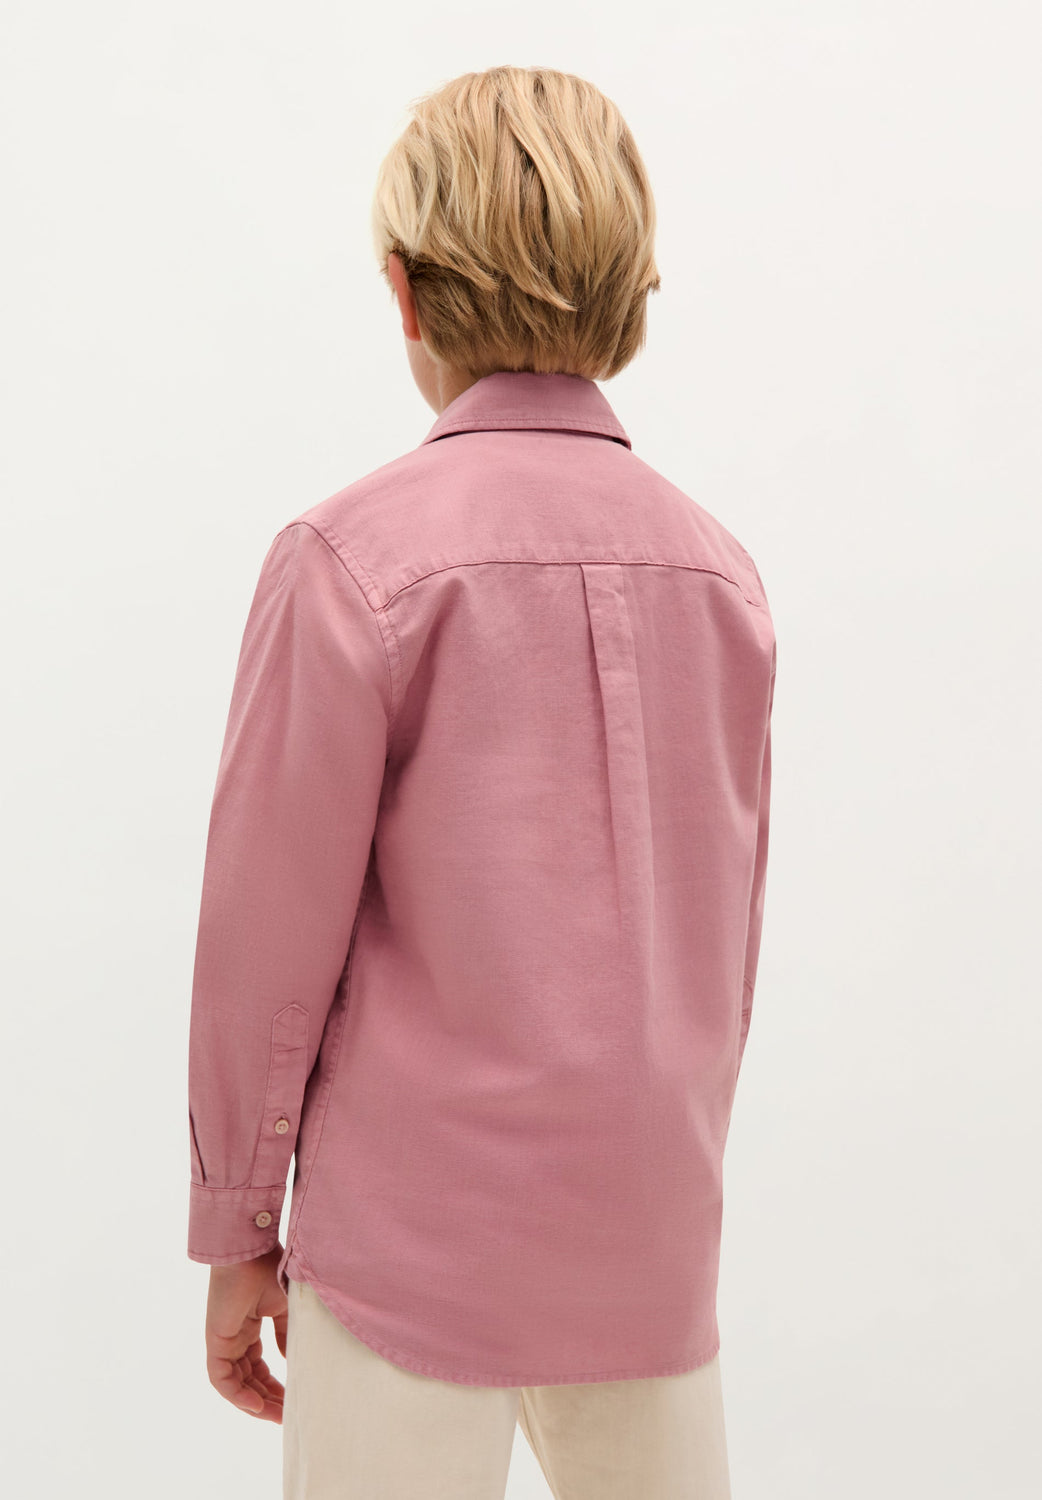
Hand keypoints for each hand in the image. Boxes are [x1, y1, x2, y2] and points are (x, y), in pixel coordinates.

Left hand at [205, 1243, 287, 1421]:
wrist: (251, 1251)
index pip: (259, 1368)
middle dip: (268, 1400)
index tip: (293, 1400)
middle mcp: (235, 1338)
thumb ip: (285, 1334)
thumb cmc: (270, 1270)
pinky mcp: (215, 1342)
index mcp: (250, 1329)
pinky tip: (257, 1406)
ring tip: (277, 1417)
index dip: (275, 1386)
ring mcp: (224, 1342)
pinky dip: (238, 1395)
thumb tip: (289, 1360)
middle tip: (288, 1416)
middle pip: (249, 1381)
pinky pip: (222, 1380)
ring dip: (256, 1403)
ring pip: (236, 1384)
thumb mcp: (285, 1307)